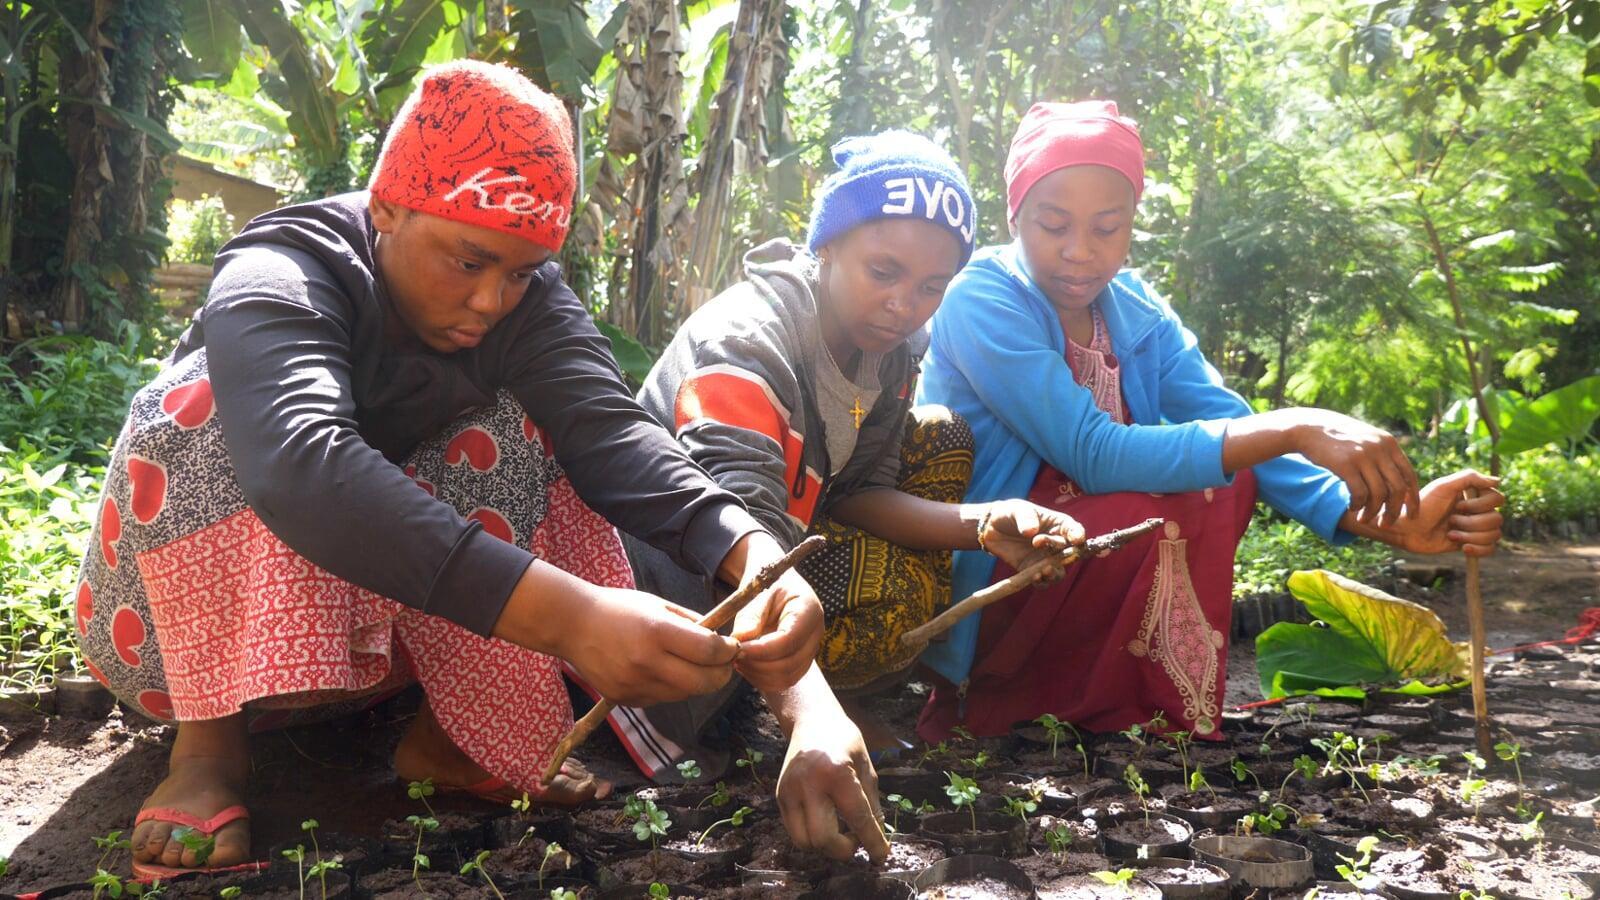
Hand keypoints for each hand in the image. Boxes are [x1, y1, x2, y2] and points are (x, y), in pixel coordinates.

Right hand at [495, 564, 739, 707]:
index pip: (709, 650)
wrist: (573, 625)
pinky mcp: (625, 699)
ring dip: (697, 682)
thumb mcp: (658, 605)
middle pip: (703, 682)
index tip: (732, 647)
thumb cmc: (619, 609)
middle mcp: (647, 662)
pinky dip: (671, 688)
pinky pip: (662, 698)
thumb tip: (720, 640)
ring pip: (685, 694)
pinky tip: (663, 671)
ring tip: (692, 665)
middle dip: (722, 674)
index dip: (728, 651)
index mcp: (658, 631)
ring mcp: (635, 684)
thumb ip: (692, 623)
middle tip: (724, 665)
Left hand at [731, 569, 823, 693]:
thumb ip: (750, 616)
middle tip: (733, 656)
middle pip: (789, 664)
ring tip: (739, 660)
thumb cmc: (767, 584)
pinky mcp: (801, 662)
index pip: (788, 640)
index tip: (737, 649)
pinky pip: (785, 681)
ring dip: (759, 675)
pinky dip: (763, 679)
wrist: (777, 583)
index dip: (761, 650)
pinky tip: (748, 665)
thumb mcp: (757, 592)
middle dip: (758, 665)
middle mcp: (816, 633)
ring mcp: (811, 650)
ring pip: (787, 678)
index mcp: (809, 610)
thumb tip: (741, 640)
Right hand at [776, 707, 889, 862]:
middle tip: (856, 841)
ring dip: (825, 846)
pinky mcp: (780, 796)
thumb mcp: (866, 766)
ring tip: (840, 832)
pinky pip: (794, 831)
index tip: (881, 857)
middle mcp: (808, 784)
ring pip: (804, 842)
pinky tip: (825, 822)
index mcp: (837, 773)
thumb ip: (871, 802)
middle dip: (843, 850)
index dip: (872, 843)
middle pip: (823, 839)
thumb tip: (876, 836)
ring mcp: (789, 791)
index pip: (857, 818)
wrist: (811, 719)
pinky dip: (812, 836)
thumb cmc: (844, 740)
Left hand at [978, 499, 1085, 579]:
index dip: (1078, 536)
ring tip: (1044, 570)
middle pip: (1069, 553)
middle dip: (1059, 552)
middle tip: (1037, 542)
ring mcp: (1045, 558)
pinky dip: (1042, 582)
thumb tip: (1031, 532)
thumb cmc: (1010, 513)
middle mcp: (1056, 544)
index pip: (1075, 531)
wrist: (990, 527)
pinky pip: (1042, 581)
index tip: (1075, 540)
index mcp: (1058, 525)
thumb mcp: (1018, 510)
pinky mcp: (1032, 569)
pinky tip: (1034, 577)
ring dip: (1055, 573)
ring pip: (1059, 572)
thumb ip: (1026, 518)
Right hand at [1286, 409, 1420, 526]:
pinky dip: (1357, 505)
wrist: (1309, 428)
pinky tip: (1352, 507)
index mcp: (1389, 443)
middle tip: (1386, 524)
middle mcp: (1379, 448)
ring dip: (1373, 512)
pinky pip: (1359, 493)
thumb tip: (1399, 482)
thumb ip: (1383, 455)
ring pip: (1379, 494)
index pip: (1409, 476)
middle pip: (1397, 488)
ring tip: (1364, 519)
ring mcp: (1363, 456)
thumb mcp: (1366, 440)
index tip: (1411, 515)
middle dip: (1394, 511)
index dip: (1412, 498)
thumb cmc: (1338, 438)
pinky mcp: (1345, 465)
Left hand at [1379, 470, 1503, 556]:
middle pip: (1496, 519)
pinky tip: (1463, 548)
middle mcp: (1477, 511)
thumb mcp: (1443, 487)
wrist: (1407, 530)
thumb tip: (1498, 481)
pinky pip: (1490, 549)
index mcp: (1473, 495)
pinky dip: (1478, 549)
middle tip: (1450, 521)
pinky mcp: (1470, 543)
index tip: (1458, 506)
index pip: (1497, 499)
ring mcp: (1474, 528)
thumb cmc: (1422, 506)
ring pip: (1494, 535)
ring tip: (1451, 534)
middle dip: (1472, 523)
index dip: (1480, 505)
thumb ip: (1470, 478)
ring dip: (1471, 536)